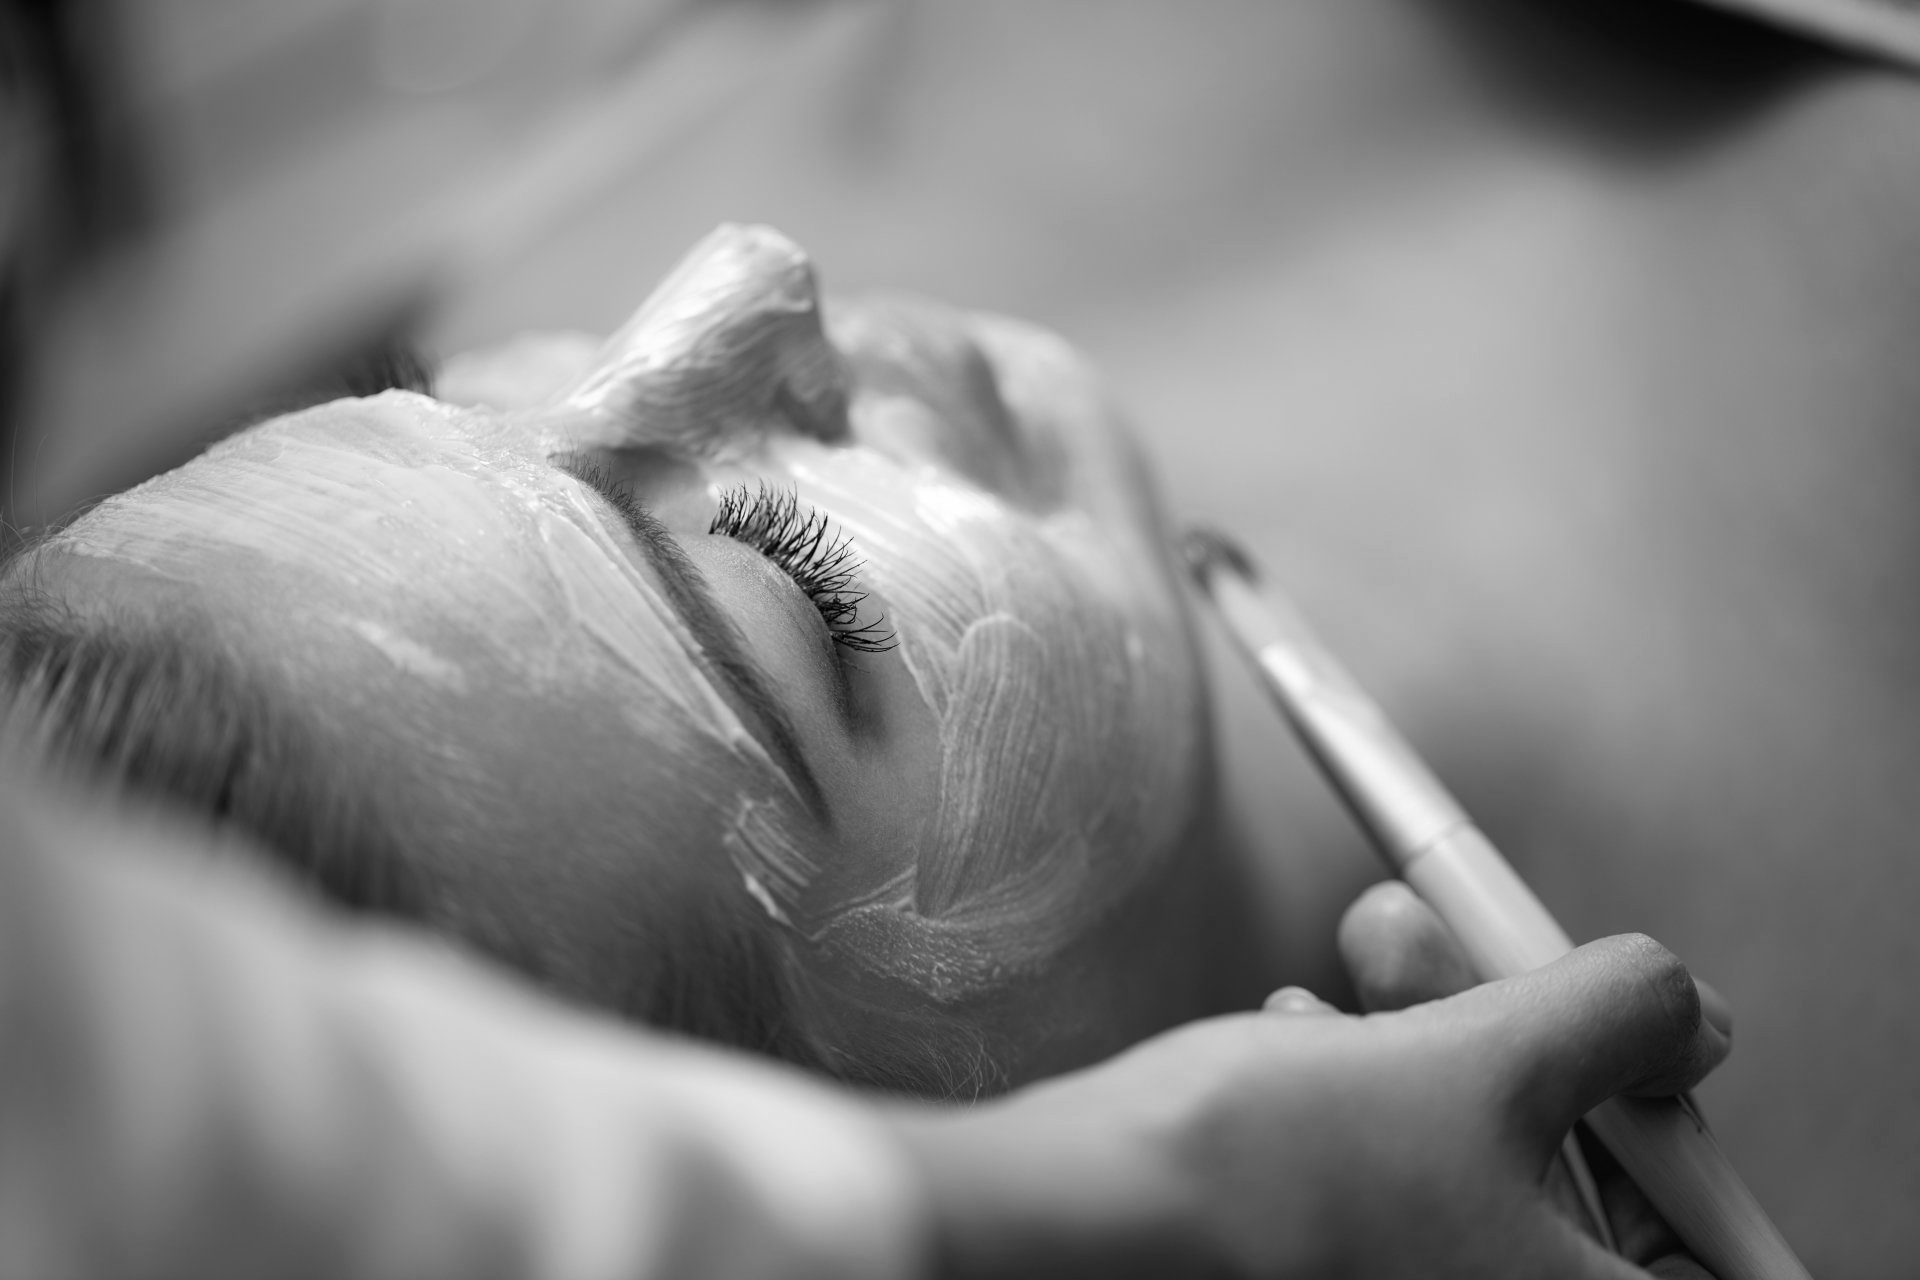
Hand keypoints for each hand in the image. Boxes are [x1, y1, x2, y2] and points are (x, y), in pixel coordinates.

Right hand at [890, 921, 1729, 1278]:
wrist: (1081, 1216)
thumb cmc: (1272, 1182)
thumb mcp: (1480, 1063)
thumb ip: (1610, 1021)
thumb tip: (1682, 1010)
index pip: (1701, 1266)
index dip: (1677, 1152)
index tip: (1645, 1067)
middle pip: (1570, 1184)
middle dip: (1518, 1035)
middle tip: (1475, 946)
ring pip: (1463, 1155)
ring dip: (1423, 1029)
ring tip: (1366, 948)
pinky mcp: (1321, 1266)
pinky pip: (1385, 1174)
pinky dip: (1359, 1084)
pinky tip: (1301, 1023)